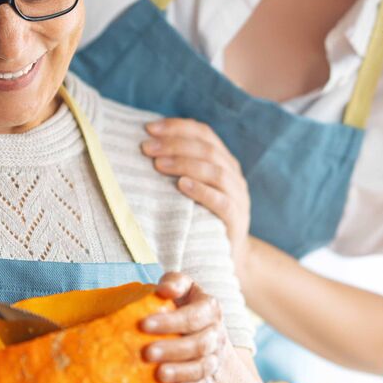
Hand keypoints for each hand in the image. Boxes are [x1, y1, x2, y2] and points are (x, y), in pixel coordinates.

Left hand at [140, 272, 230, 382]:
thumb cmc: (182, 305)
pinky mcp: (212, 377)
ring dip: (181, 371)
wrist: (201, 331)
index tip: (143, 324)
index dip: (170, 321)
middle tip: (146, 353)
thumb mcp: (182, 288)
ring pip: (203, 367)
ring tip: (158, 374)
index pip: (194, 316)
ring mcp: (216, 357)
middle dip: (173, 349)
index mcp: (211, 309)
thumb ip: (174, 282)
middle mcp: (217, 333)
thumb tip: (164, 290)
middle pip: (200, 344)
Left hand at [142, 119, 250, 276]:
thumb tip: (144, 147)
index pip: (203, 133)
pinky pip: (221, 200)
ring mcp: (238, 196)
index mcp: (223, 160)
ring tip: (158, 164)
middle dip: (174, 144)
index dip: (177, 127)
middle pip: (206, 149)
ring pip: (214, 171)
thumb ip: (179, 168)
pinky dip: (201, 190)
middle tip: (146, 148)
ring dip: (184, 164)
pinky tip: (181, 185)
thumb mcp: (193, 188)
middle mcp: (233, 173)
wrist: (229, 256)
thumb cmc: (202, 217)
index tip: (148, 128)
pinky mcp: (236, 219)